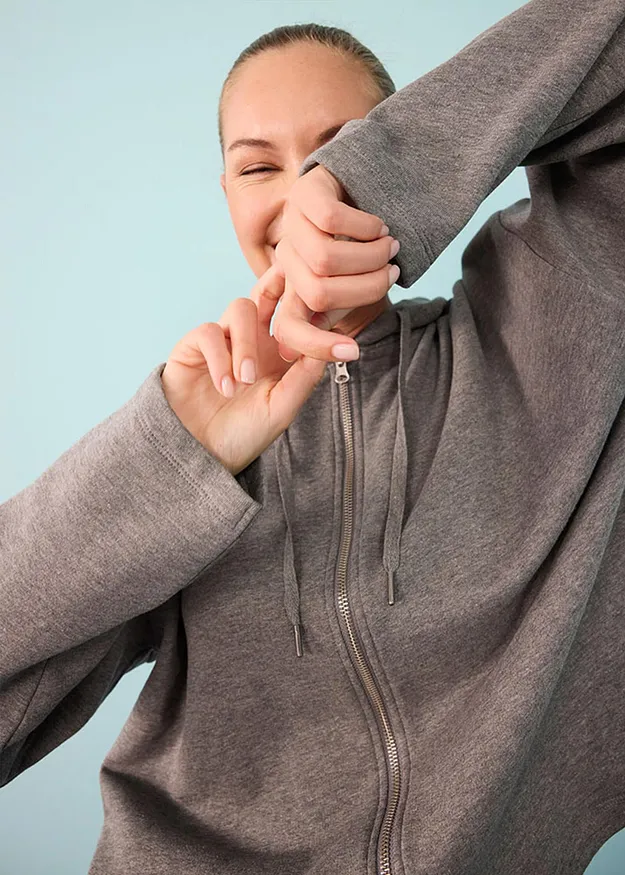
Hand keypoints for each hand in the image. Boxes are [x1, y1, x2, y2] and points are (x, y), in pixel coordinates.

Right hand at [160, 263, 326, 476]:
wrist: (202, 457)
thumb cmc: (245, 435)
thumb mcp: (282, 407)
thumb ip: (305, 376)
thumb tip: (335, 343)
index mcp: (278, 351)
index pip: (294, 312)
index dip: (307, 303)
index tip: (320, 313)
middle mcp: (251, 339)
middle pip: (266, 290)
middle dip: (278, 283)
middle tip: (291, 291)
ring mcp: (223, 340)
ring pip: (240, 308)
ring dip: (246, 344)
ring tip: (245, 381)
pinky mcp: (193, 347)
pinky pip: (208, 332)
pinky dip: (220, 357)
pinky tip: (225, 387)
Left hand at [271, 164, 399, 361]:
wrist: (360, 184)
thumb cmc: (359, 244)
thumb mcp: (348, 282)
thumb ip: (340, 309)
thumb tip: (341, 351)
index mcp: (291, 285)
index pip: (288, 327)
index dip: (317, 346)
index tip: (354, 352)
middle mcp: (285, 255)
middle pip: (318, 293)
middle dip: (365, 290)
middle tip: (392, 274)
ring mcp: (291, 222)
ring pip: (326, 259)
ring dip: (370, 258)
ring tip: (390, 248)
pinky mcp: (305, 192)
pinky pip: (333, 220)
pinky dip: (365, 228)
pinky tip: (379, 227)